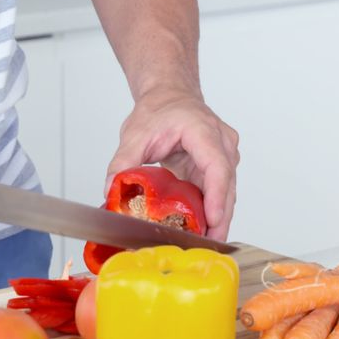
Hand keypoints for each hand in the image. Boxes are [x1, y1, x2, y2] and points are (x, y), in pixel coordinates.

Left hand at [106, 87, 238, 240]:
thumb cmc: (159, 109)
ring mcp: (225, 153)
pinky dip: (213, 208)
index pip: (216, 165)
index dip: (216, 194)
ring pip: (227, 189)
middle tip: (210, 243)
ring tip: (207, 241)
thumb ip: (123, 162)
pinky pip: (220, 189)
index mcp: (202, 129)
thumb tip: (111, 190)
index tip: (213, 218)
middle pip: (227, 183)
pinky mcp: (220, 165)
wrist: (170, 95)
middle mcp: (221, 141)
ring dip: (219, 215)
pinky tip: (203, 227)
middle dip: (220, 215)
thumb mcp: (134, 134)